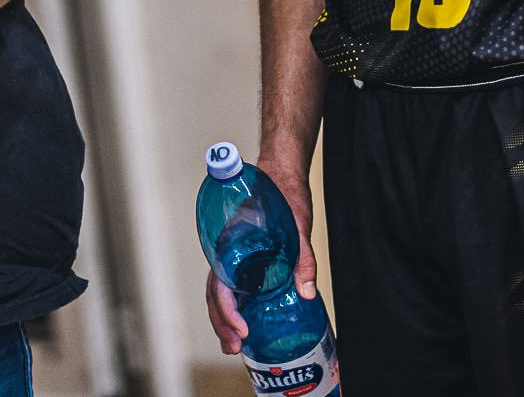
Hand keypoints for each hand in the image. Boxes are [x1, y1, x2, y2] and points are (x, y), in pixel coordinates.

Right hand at [205, 160, 316, 355]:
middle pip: (215, 295)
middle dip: (222, 324)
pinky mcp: (245, 260)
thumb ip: (303, 258)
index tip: (241, 330)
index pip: (218, 285)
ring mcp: (234, 258)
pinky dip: (234, 308)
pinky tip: (246, 324)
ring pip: (220, 293)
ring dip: (224, 320)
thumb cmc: (283, 194)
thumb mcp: (298, 226)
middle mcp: (228, 253)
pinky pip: (233, 287)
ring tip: (234, 345)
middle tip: (234, 348)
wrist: (280, 175)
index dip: (226, 311)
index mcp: (231, 244)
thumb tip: (309, 293)